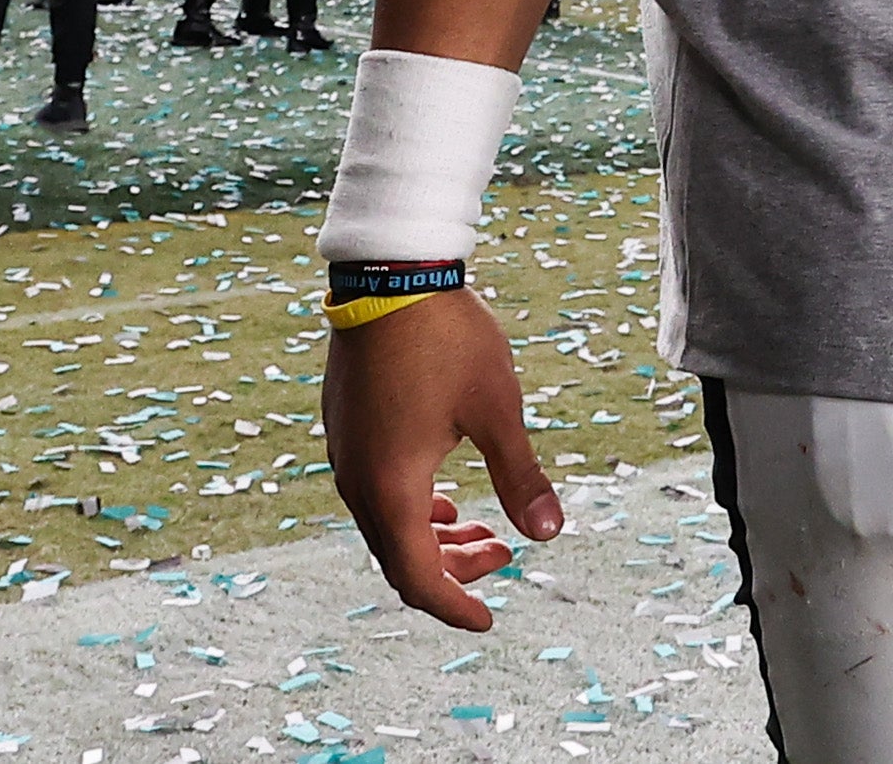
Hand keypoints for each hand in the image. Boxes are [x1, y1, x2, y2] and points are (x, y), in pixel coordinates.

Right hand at [324, 288, 562, 629]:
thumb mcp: (497, 409)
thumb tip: (549, 535)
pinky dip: (410, 507)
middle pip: (399, 556)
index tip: (488, 619)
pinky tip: (442, 491)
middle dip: (451, 569)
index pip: (416, 578)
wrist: (389, 273)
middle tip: (502, 557)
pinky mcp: (344, 427)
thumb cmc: (447, 338)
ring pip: (385, 523)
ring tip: (482, 528)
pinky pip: (373, 491)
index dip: (454, 605)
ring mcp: (344, 453)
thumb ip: (521, 476)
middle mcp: (356, 480)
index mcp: (391, 487)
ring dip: (432, 536)